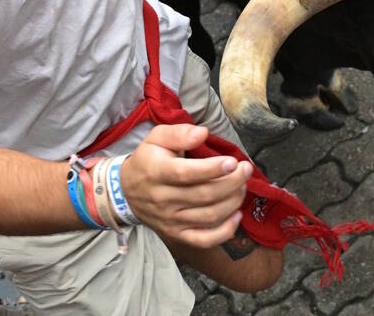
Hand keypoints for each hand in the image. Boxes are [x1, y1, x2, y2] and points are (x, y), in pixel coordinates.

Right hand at [118, 124, 251, 247]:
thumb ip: (179, 133)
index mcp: (157, 172)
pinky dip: (225, 231)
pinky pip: (204, 240)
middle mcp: (163, 199)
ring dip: (232, 201)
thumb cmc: (148, 160)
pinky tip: (237, 215)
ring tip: (242, 186)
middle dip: (231, 182)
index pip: (186, 174)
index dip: (212, 169)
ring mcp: (171, 220)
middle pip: (204, 195)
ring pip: (209, 216)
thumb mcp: (156, 137)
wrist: (127, 191)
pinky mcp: (177, 235)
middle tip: (246, 170)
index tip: (233, 161)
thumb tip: (202, 133)